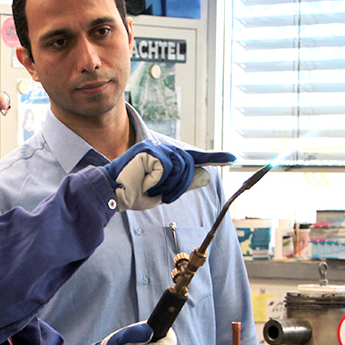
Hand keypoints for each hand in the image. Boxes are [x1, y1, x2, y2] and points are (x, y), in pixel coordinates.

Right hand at [100, 141, 235, 210]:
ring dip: (169, 185)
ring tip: (151, 189)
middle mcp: (162, 149)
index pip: (193, 157)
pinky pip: (167, 168)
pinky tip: (145, 182)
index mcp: (166, 157)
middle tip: (163, 197)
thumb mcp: (164, 191)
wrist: (112, 194)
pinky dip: (158, 181)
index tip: (232, 158)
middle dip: (180, 186)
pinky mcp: (149, 151)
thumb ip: (184, 183)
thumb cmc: (133, 194)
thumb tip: (206, 176)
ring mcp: (156, 148)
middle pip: (189, 164)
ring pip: (180, 167)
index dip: (214, 157)